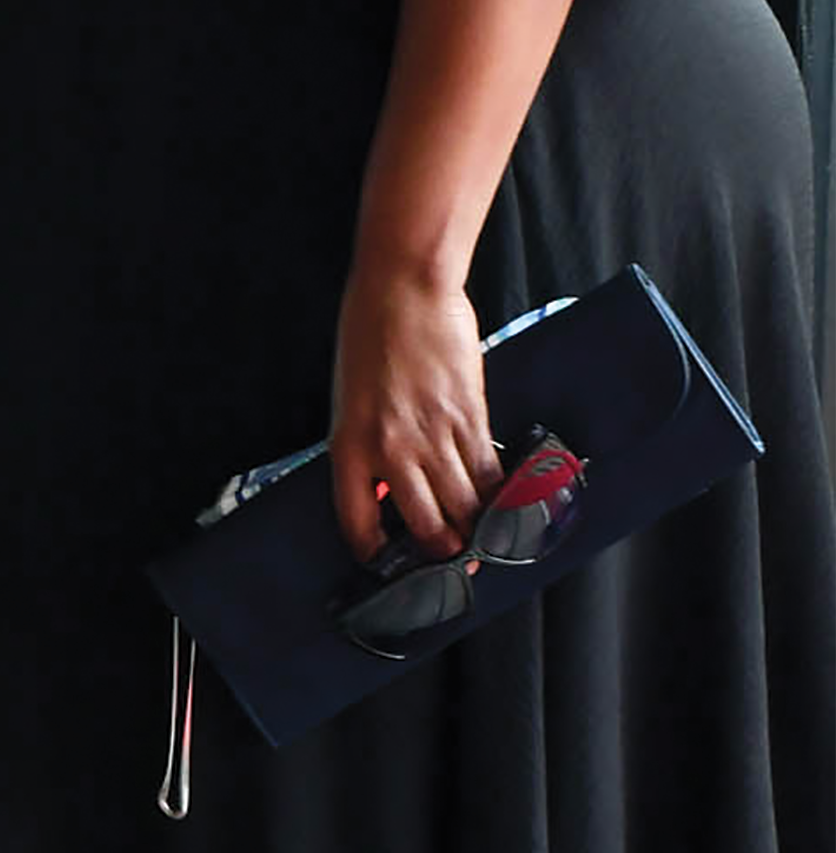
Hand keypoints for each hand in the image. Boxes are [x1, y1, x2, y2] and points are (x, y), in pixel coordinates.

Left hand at [329, 254, 499, 561]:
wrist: (405, 290)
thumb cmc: (369, 336)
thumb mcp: (350, 399)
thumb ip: (367, 446)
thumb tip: (391, 486)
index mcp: (349, 447)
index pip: (357, 522)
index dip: (375, 552)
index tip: (386, 563)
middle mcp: (390, 451)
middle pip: (426, 527)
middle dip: (443, 554)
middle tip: (453, 561)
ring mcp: (434, 436)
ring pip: (466, 508)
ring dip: (478, 531)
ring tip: (484, 541)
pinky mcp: (471, 418)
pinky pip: (489, 472)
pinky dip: (499, 493)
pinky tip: (503, 501)